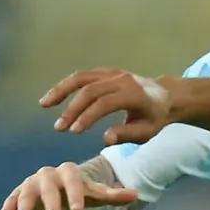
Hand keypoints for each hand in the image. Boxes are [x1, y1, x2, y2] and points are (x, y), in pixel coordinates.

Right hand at [0, 162, 137, 209]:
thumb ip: (114, 195)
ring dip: (25, 206)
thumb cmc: (79, 192)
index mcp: (70, 171)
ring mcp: (33, 182)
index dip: (75, 195)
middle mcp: (49, 174)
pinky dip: (9, 205)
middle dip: (53, 203)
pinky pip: (13, 197)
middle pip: (50, 187)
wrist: (59, 191)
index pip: (74, 181)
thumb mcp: (96, 194)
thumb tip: (136, 194)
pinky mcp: (20, 191)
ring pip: (28, 192)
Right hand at [41, 68, 172, 145]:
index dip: (88, 116)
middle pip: (91, 91)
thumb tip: (105, 138)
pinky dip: (66, 84)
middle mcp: (122, 80)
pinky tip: (53, 96)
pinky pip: (83, 76)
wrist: (165, 96)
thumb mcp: (147, 131)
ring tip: (44, 104)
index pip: (106, 103)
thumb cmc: (154, 117)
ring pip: (82, 78)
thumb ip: (126, 135)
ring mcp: (113, 73)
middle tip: (59, 128)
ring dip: (61, 90)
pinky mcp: (105, 71)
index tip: (74, 131)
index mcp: (134, 94)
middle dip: (72, 109)